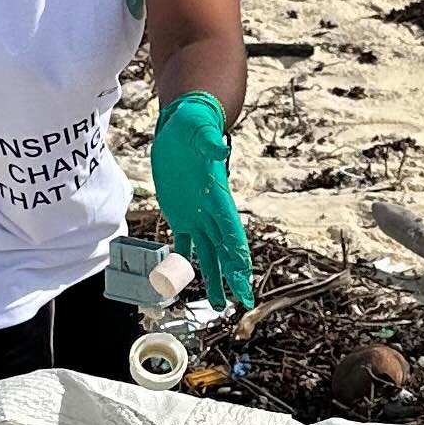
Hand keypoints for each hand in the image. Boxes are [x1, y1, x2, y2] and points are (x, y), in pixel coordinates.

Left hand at [150, 92, 252, 310]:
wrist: (184, 122)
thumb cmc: (195, 123)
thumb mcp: (200, 130)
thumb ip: (209, 144)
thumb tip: (219, 149)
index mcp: (217, 195)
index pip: (231, 232)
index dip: (238, 256)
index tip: (245, 278)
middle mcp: (210, 210)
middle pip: (225, 250)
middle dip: (234, 275)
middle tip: (242, 301)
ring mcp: (196, 214)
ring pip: (207, 253)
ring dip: (214, 277)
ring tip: (219, 303)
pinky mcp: (179, 213)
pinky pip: (183, 242)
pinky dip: (183, 261)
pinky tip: (183, 281)